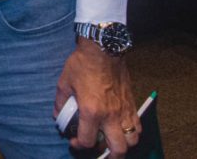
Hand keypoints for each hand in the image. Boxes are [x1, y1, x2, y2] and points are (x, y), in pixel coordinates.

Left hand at [55, 40, 138, 158]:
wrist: (103, 49)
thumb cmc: (82, 65)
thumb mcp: (64, 83)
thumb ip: (61, 103)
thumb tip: (58, 116)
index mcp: (91, 111)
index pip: (88, 141)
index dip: (79, 145)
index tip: (74, 141)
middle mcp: (110, 116)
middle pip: (118, 149)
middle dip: (108, 156)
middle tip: (98, 150)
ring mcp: (124, 111)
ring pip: (132, 141)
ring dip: (122, 145)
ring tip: (111, 142)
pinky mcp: (132, 104)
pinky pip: (138, 126)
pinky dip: (132, 133)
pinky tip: (122, 129)